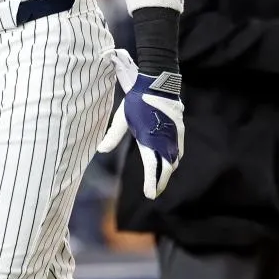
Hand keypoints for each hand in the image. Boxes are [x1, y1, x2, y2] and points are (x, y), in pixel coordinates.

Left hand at [97, 49, 185, 198]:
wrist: (158, 83)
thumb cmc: (137, 101)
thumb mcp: (122, 119)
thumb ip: (113, 136)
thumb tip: (100, 150)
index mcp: (149, 139)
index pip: (152, 167)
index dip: (151, 182)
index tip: (149, 195)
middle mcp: (164, 140)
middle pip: (167, 168)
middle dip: (161, 182)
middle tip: (154, 192)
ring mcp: (174, 135)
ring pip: (174, 159)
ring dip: (168, 170)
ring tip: (160, 179)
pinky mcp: (179, 129)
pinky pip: (178, 149)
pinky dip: (173, 158)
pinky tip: (169, 160)